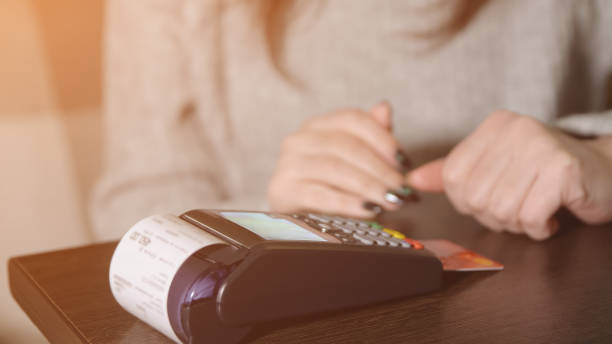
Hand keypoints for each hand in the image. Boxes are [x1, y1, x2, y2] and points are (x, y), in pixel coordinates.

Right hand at [268, 102, 413, 216]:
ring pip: (335, 168)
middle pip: (346, 145)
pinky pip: (319, 194)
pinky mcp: (282, 190)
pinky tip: (369, 211)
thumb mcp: (357, 162)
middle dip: (381, 169)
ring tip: (391, 201)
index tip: (405, 163)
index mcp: (319, 125)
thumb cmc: (331, 186)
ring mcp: (288, 163)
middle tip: (403, 190)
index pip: (353, 119)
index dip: (383, 139)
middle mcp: (300, 139)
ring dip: (369, 186)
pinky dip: (348, 203)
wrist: (297, 217)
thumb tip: (384, 108)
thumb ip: (372, 136)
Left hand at [408, 110, 611, 239]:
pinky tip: (552, 214)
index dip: (468, 202)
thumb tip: (410, 181)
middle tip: (520, 208)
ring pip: (501, 209)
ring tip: (536, 209)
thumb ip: (454, 173)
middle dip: (496, 216)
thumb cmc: (547, 174)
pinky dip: (539, 227)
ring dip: (518, 223)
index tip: (493, 199)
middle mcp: (514, 129)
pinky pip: (530, 217)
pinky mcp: (561, 168)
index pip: (453, 177)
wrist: (606, 172)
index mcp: (493, 126)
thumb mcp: (497, 167)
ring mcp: (539, 145)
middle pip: (476, 197)